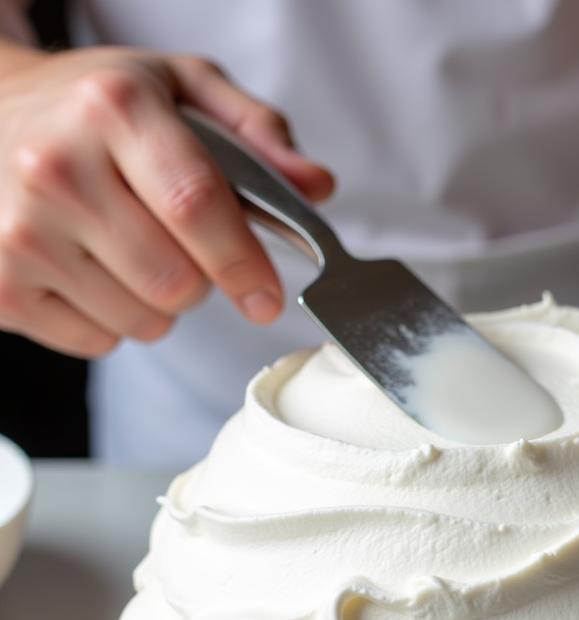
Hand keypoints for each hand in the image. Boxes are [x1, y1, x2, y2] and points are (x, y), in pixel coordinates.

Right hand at [0, 44, 333, 356]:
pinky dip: (111, 321)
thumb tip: (318, 186)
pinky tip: (88, 270)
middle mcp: (55, 168)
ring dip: (157, 303)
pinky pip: (99, 342)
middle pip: (177, 282)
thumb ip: (257, 133)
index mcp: (113, 109)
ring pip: (143, 321)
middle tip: (177, 244)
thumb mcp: (181, 89)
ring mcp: (18, 232)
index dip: (244, 264)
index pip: (196, 205)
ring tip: (125, 249)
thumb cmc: (96, 108)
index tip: (267, 299)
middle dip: (200, 280)